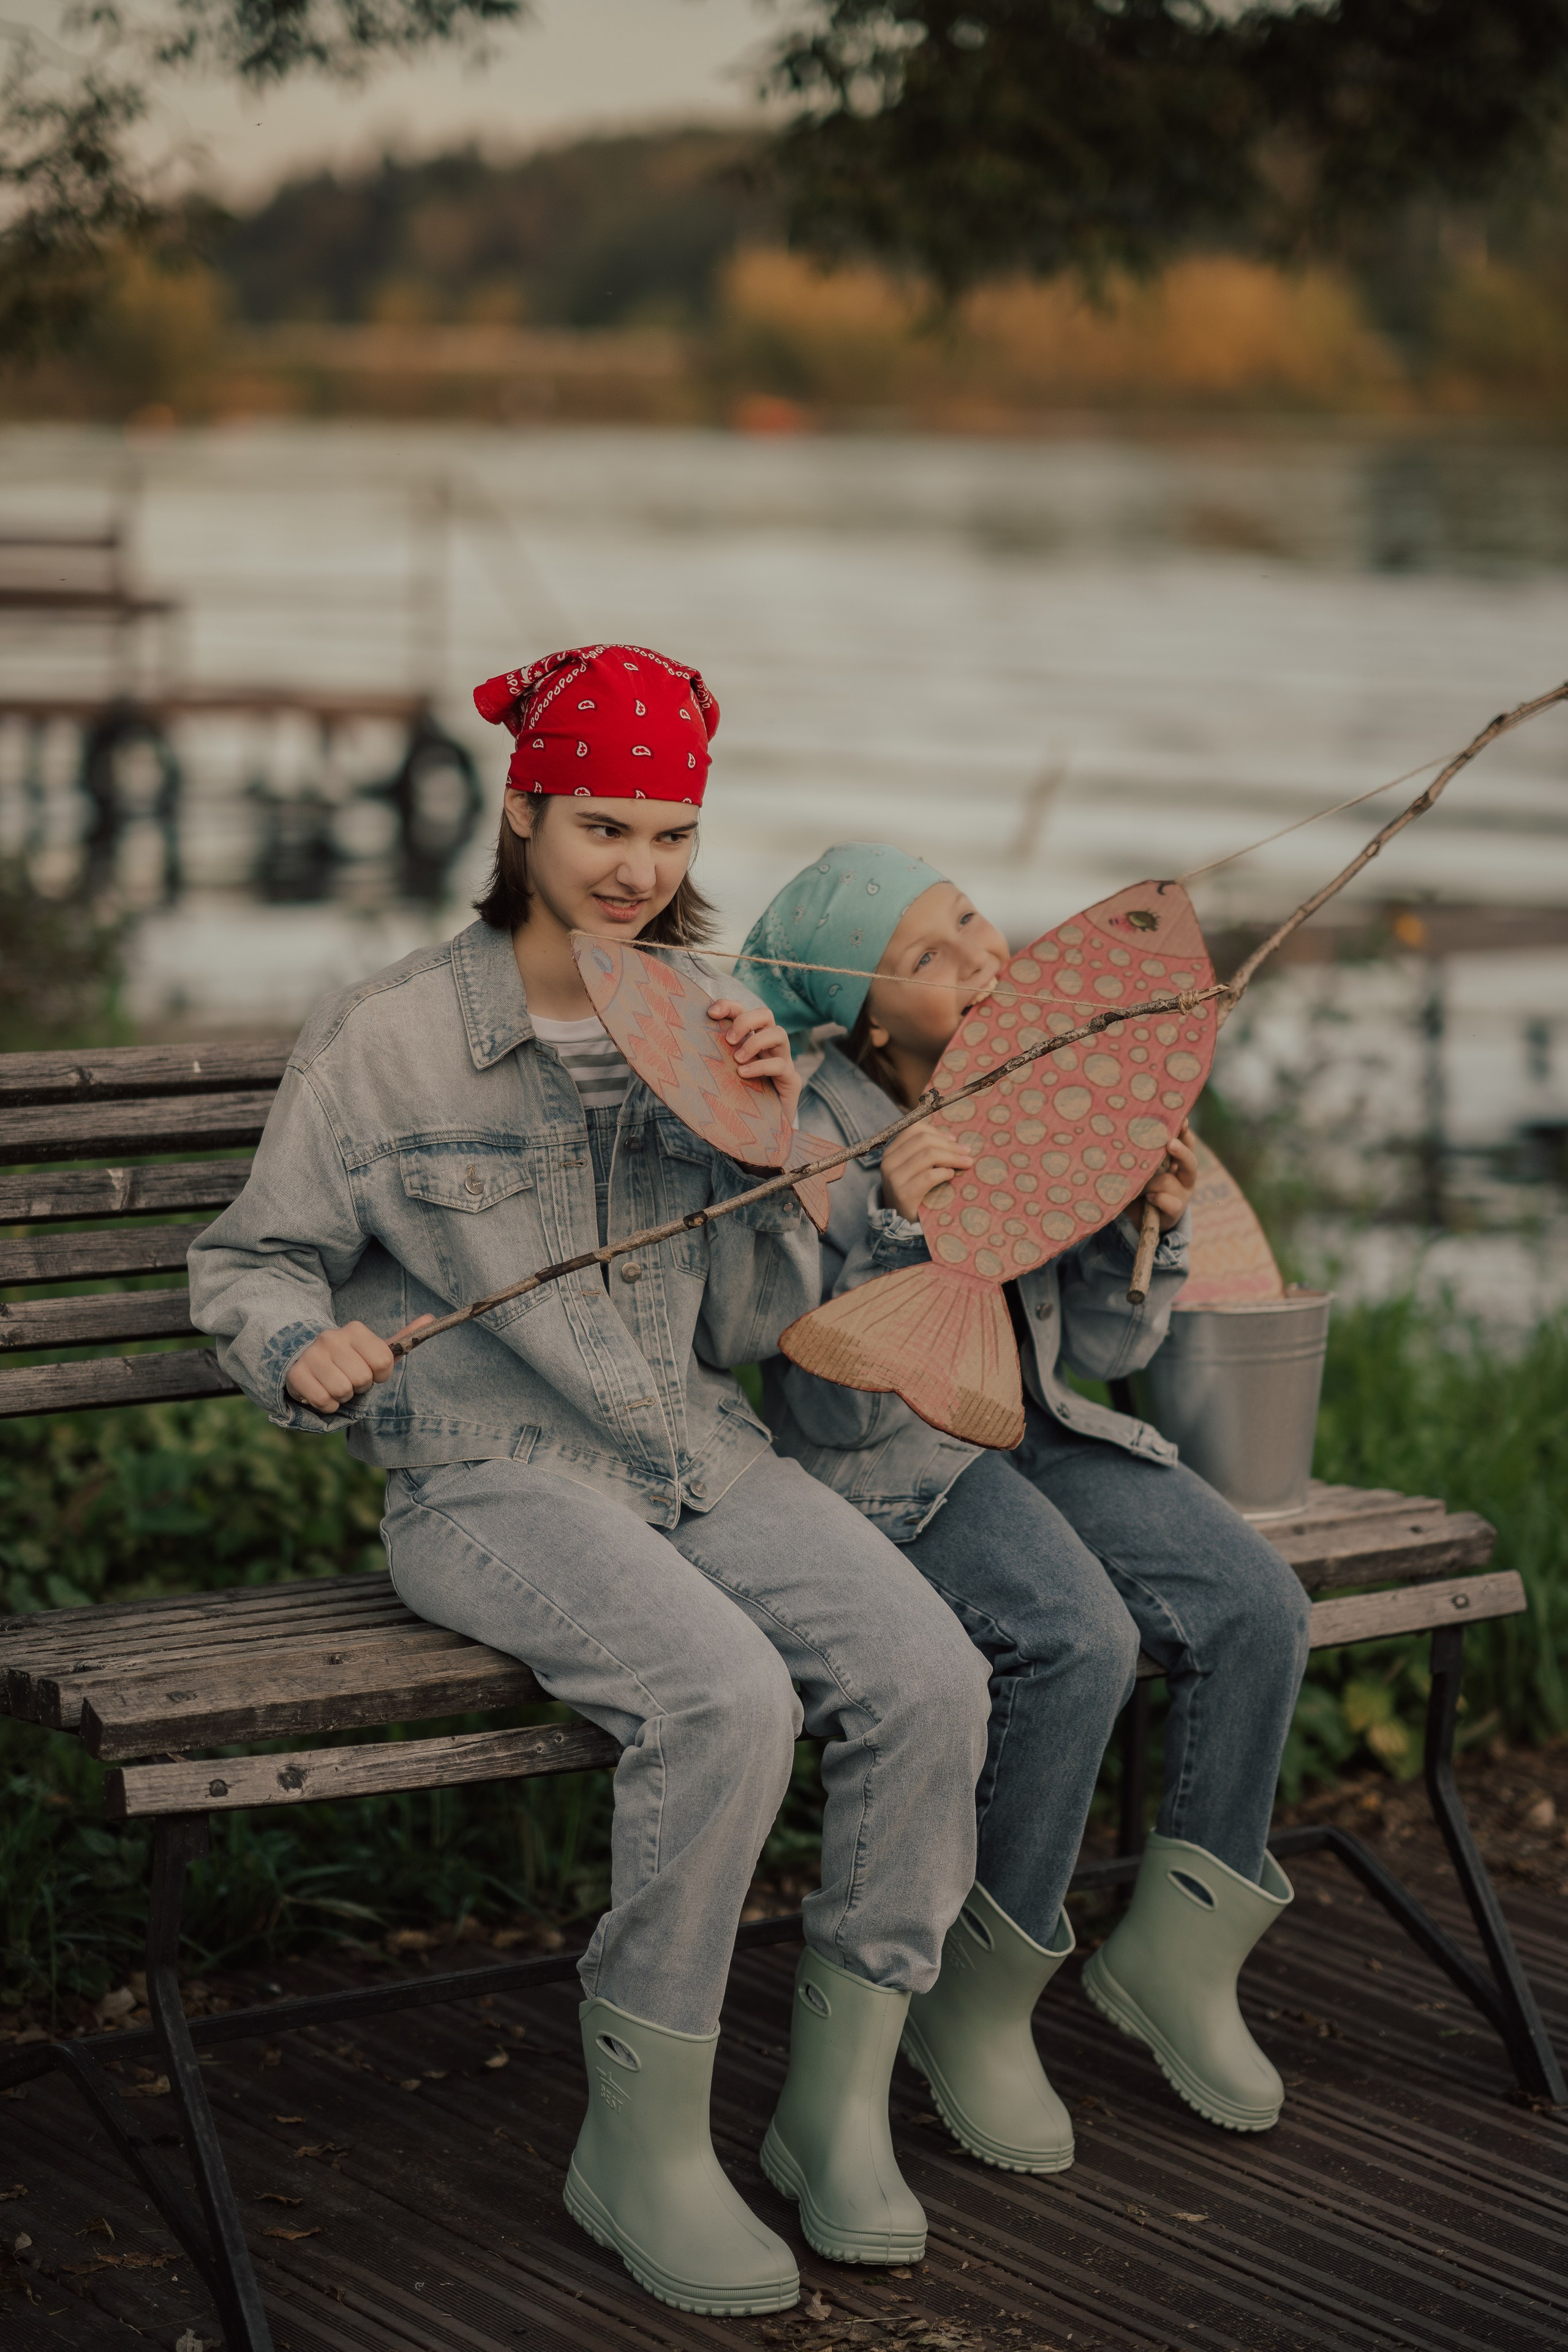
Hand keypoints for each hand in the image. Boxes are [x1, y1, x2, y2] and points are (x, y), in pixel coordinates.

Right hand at [284, 1319, 422, 1410]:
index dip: (381, 1374)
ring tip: (336, 1385)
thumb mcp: (375, 1348)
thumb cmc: (349, 1359)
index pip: (384, 1361)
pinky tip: (323, 1393)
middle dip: (360, 1386)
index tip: (371, 1371)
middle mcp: (331, 1337)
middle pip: (362, 1379)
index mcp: (355, 1329)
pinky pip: (323, 1401)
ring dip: (343, 1397)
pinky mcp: (296, 1374)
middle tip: (350, 1379)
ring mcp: (311, 1355)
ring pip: (342, 1391)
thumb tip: (431, 1318)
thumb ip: (402, 1338)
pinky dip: (327, 1405)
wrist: (304, 1359)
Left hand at [708, 998, 801, 1127]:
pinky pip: (781, 1064)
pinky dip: (761, 1066)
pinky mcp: (791, 1080)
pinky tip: (744, 1074)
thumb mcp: (721, 1077)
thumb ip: (711, 1062)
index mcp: (750, 1040)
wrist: (761, 1132)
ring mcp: (782, 1061)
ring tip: (737, 1060)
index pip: (743, 1011)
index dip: (729, 1006)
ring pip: (779, 1033)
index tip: (711, 1013)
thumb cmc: (737, 1101)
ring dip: (755, 1042)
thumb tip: (677, 1050)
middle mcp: (768, 1046)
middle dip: (746, 1020)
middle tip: (729, 1040)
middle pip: (766, 1014)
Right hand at [879, 1123, 975, 1221]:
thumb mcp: (915, 1168)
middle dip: (950, 1145)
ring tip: (966, 1163)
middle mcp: (888, 1162)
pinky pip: (929, 1176)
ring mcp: (894, 1178)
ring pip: (928, 1155)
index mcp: (891, 1152)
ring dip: (952, 1157)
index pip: (914, 1129)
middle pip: (924, 1140)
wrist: (902, 1222)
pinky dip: (944, 1173)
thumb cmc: (914, 1192)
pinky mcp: (903, 1194)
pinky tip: (951, 1175)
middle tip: (967, 1152)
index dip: (937, 1131)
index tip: (954, 1139)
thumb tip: (953, 1139)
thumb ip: (926, 1152)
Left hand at [1140, 1120, 1197, 1232]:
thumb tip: (1129, 1132)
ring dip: (1150, 1182)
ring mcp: (1182, 1195)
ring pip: (1168, 1182)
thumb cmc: (1139, 1185)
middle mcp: (1185, 1176)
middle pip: (1190, 1161)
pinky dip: (1159, 1199)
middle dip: (1181, 1152)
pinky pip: (1170, 1203)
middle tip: (1170, 1144)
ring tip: (1136, 1184)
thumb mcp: (1142, 1167)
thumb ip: (1142, 1153)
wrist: (1139, 1218)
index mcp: (1179, 1161)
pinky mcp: (1175, 1211)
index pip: (1186, 1142)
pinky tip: (1150, 1198)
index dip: (1184, 1132)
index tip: (1182, 1121)